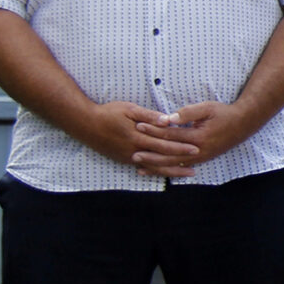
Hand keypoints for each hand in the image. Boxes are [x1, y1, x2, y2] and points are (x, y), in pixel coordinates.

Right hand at [74, 101, 196, 170]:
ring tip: (187, 173)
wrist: (85, 124)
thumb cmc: (108, 113)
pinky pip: (144, 167)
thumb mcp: (129, 109)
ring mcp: (128, 157)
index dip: (180, 147)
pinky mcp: (124, 160)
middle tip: (197, 164)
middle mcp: (134, 151)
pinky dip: (157, 171)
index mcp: (137, 137)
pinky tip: (167, 173)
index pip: (164, 144)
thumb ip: (149, 116)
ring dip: (171, 171)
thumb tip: (167, 121)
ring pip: (154, 167)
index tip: (195, 148)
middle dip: (180, 161)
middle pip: (162, 158)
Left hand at [133, 100, 255, 178]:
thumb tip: (168, 118)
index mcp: (199, 137)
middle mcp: (198, 151)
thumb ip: (188, 112)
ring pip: (174, 165)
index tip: (139, 126)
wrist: (243, 124)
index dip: (154, 130)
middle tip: (132, 153)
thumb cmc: (224, 113)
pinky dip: (167, 169)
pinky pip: (181, 167)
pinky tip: (157, 170)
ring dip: (156, 166)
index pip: (171, 135)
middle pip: (169, 154)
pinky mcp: (201, 160)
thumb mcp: (207, 108)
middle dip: (150, 154)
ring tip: (139, 167)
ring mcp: (200, 158)